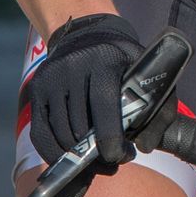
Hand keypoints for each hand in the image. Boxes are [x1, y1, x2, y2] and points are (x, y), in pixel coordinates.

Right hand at [26, 12, 145, 165]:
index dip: (110, 136)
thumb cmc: (124, 61)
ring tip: (97, 162)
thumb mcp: (147, 73)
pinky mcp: (36, 90)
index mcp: (105, 59)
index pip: (103, 103)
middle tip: (113, 161)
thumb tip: (146, 146)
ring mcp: (50, 78)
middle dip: (97, 153)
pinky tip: (70, 161)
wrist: (87, 34)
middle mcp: (73, 66)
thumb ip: (159, 109)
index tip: (118, 156)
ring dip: (77, 157)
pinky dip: (53, 154)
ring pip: (60, 133)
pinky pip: (40, 134)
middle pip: (80, 125)